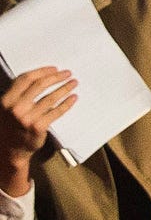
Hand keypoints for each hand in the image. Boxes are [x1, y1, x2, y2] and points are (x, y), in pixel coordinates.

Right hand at [0, 66, 77, 192]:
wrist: (11, 150)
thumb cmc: (11, 126)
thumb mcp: (8, 107)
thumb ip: (19, 93)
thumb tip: (43, 76)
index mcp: (6, 100)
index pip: (26, 79)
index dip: (42, 71)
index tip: (55, 69)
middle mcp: (16, 108)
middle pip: (40, 85)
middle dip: (56, 77)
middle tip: (68, 73)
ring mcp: (28, 118)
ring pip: (50, 97)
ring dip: (64, 88)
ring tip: (73, 83)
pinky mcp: (39, 127)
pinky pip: (56, 112)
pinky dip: (66, 103)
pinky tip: (73, 98)